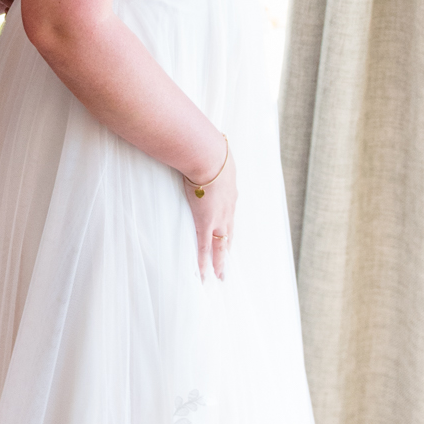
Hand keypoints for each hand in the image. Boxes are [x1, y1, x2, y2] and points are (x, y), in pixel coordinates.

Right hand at [184, 139, 236, 280]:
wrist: (208, 156)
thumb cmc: (206, 150)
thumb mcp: (209, 154)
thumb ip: (203, 156)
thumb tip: (193, 147)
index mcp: (229, 192)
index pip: (228, 213)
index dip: (227, 226)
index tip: (226, 234)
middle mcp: (228, 209)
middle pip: (229, 234)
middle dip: (228, 248)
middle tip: (228, 262)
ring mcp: (218, 218)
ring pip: (221, 246)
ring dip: (220, 262)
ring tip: (220, 276)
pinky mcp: (205, 224)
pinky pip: (204, 249)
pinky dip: (204, 264)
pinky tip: (203, 277)